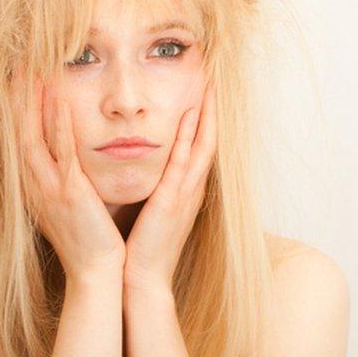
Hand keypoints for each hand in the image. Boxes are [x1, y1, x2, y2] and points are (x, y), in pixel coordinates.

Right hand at [12, 66, 125, 281]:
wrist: (96, 272)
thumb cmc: (88, 239)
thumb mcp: (69, 203)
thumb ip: (63, 178)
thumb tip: (65, 159)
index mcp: (34, 186)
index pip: (19, 137)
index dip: (14, 106)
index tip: (15, 77)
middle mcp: (34, 184)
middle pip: (18, 129)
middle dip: (17, 95)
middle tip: (16, 62)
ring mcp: (49, 188)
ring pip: (34, 135)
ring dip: (32, 101)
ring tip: (31, 69)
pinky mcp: (70, 192)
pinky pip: (62, 152)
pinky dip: (59, 123)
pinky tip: (60, 99)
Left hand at [123, 83, 217, 294]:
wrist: (142, 281)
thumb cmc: (143, 248)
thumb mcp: (154, 211)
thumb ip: (157, 188)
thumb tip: (151, 169)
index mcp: (187, 189)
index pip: (202, 144)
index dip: (206, 115)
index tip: (205, 88)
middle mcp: (193, 187)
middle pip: (210, 138)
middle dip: (213, 106)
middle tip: (215, 75)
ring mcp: (186, 194)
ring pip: (203, 144)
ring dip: (208, 113)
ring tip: (211, 84)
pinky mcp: (172, 201)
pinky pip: (184, 162)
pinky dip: (189, 137)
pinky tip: (190, 115)